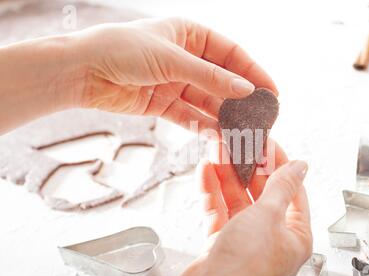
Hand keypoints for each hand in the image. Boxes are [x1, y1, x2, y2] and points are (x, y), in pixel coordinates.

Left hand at [73, 18, 276, 131]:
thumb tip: (245, 89)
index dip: (253, 72)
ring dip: (223, 117)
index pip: (231, 54)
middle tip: (260, 118)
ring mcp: (175, 82)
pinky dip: (202, 126)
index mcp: (190, 34)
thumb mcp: (172, 59)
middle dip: (240, 100)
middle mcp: (185, 58)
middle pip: (221, 80)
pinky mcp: (164, 103)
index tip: (271, 92)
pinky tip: (216, 136)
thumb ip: (210, 76)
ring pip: (207, 101)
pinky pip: (190, 116)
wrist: (83, 71)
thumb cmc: (122, 50)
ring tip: (242, 133)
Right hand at [174, 142, 311, 275]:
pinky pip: (218, 211)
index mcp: (294, 235)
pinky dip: (211, 192)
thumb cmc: (245, 269)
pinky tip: (206, 172)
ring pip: (237, 200)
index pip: (291, 191)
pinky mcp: (221, 243)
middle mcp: (271, 238)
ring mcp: (244, 240)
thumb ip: (280, 187)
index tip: (269, 143)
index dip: (280, 164)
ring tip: (218, 150)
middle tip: (240, 143)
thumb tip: (299, 167)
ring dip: (227, 175)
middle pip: (262, 193)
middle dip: (248, 167)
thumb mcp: (268, 217)